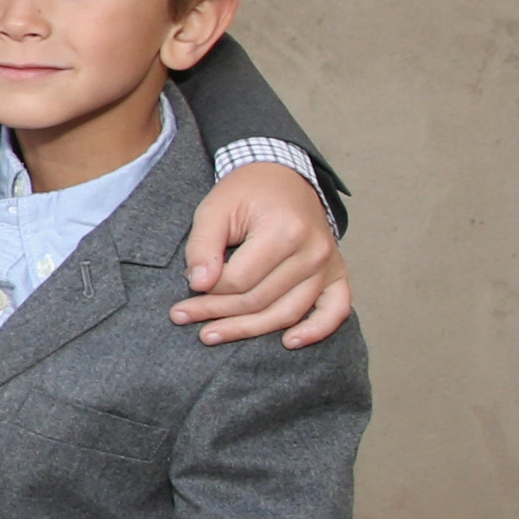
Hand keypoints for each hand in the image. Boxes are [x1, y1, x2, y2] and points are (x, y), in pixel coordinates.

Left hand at [175, 162, 348, 344]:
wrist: (283, 176)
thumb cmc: (247, 192)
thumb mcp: (214, 208)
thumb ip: (202, 246)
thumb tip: (200, 284)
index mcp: (284, 231)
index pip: (239, 280)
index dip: (208, 289)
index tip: (188, 287)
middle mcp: (313, 251)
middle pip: (260, 300)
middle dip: (216, 313)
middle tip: (182, 317)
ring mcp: (328, 265)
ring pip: (287, 312)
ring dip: (248, 329)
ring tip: (211, 334)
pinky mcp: (337, 273)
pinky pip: (335, 310)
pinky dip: (316, 330)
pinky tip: (289, 342)